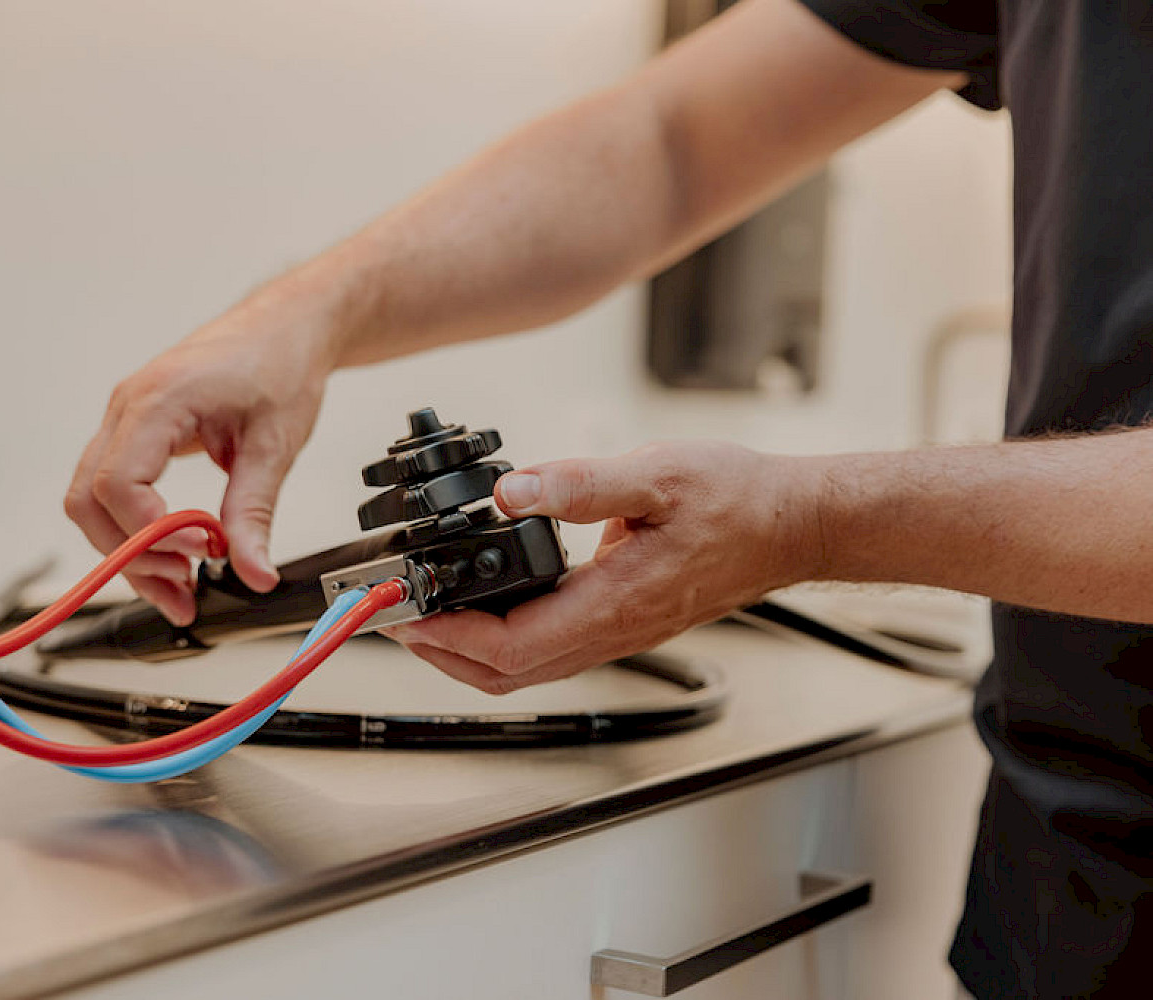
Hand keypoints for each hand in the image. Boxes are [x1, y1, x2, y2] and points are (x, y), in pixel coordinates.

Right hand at [64, 287, 341, 624]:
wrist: (284, 327)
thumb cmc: (278, 364)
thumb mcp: (275, 445)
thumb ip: (255, 513)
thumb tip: (251, 572)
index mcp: (159, 400)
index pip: (117, 483)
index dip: (151, 531)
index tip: (200, 553)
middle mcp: (128, 407)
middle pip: (89, 500)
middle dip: (131, 553)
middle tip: (185, 587)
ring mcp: (125, 419)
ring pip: (92, 501)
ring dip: (129, 549)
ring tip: (181, 586)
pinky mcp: (136, 432)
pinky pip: (114, 489)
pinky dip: (136, 529)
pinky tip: (174, 555)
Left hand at [384, 442, 822, 693]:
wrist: (790, 524)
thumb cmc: (737, 501)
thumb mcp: (656, 474)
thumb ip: (578, 483)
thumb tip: (512, 491)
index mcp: (612, 605)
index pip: (510, 647)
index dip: (446, 638)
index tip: (404, 616)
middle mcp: (610, 632)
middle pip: (505, 674)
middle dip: (441, 653)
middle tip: (395, 618)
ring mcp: (615, 633)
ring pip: (525, 667)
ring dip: (466, 650)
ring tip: (424, 612)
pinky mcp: (619, 622)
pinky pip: (547, 647)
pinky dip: (501, 636)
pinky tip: (484, 602)